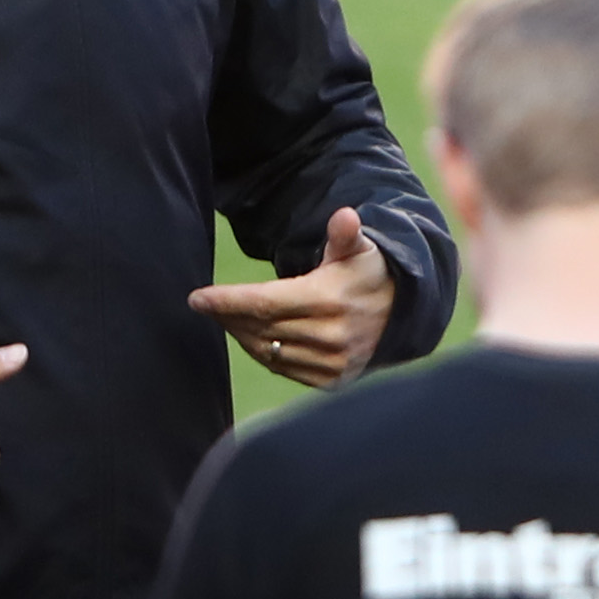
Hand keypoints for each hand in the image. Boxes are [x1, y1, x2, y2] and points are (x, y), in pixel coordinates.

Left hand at [190, 207, 392, 388]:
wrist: (400, 314)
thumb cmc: (368, 273)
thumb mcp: (359, 249)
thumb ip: (345, 234)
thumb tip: (344, 216)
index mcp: (330, 300)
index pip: (265, 303)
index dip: (227, 301)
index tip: (197, 298)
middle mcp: (331, 336)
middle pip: (261, 327)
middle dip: (227, 315)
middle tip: (206, 304)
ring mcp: (332, 363)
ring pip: (267, 351)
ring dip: (240, 334)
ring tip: (224, 317)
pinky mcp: (332, 381)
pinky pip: (283, 368)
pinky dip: (261, 352)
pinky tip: (249, 335)